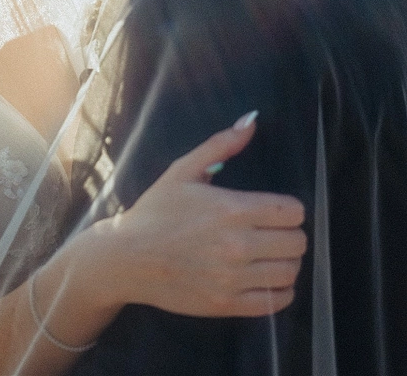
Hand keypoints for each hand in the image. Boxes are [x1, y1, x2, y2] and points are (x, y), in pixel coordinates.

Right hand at [110, 115, 306, 317]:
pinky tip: (267, 278)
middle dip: (291, 233)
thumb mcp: (182, 170)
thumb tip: (251, 121)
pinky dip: (280, 290)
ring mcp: (233, 278)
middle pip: (297, 242)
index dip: (290, 208)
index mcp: (231, 209)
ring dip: (287, 261)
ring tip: (272, 254)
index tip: (278, 209)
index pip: (292, 211)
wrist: (127, 258)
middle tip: (275, 231)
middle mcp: (237, 245)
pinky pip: (276, 302)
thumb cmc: (155, 211)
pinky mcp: (227, 304)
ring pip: (291, 272)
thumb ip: (220, 145)